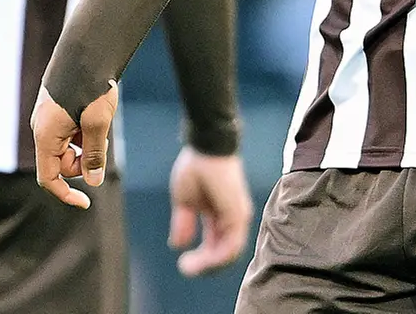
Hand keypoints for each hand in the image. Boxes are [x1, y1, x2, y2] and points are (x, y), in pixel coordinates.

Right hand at [31, 81, 117, 208]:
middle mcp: (41, 129)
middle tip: (102, 144)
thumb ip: (94, 155)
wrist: (86, 49)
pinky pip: (68, 133)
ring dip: (85, 146)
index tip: (86, 203)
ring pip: (67, 148)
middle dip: (82, 163)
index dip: (66, 194)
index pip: (49, 178)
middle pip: (61, 164)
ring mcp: (47, 119)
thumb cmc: (90, 85)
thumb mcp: (98, 123)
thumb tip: (93, 182)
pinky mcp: (55, 111)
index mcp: (46, 135)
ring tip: (99, 123)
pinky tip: (93, 115)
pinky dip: (83, 132)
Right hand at [167, 147, 253, 276]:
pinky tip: (201, 260)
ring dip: (209, 265)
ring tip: (189, 267)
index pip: (215, 246)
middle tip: (185, 269)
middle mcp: (233, 220)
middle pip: (224, 253)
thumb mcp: (184, 201)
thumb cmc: (195, 167)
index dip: (201, 259)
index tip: (183, 264)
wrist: (204, 146)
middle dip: (204, 266)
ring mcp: (238, 217)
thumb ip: (183, 223)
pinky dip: (217, 257)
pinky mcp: (237, 215)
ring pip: (229, 253)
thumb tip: (177, 244)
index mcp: (221, 216)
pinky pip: (231, 245)